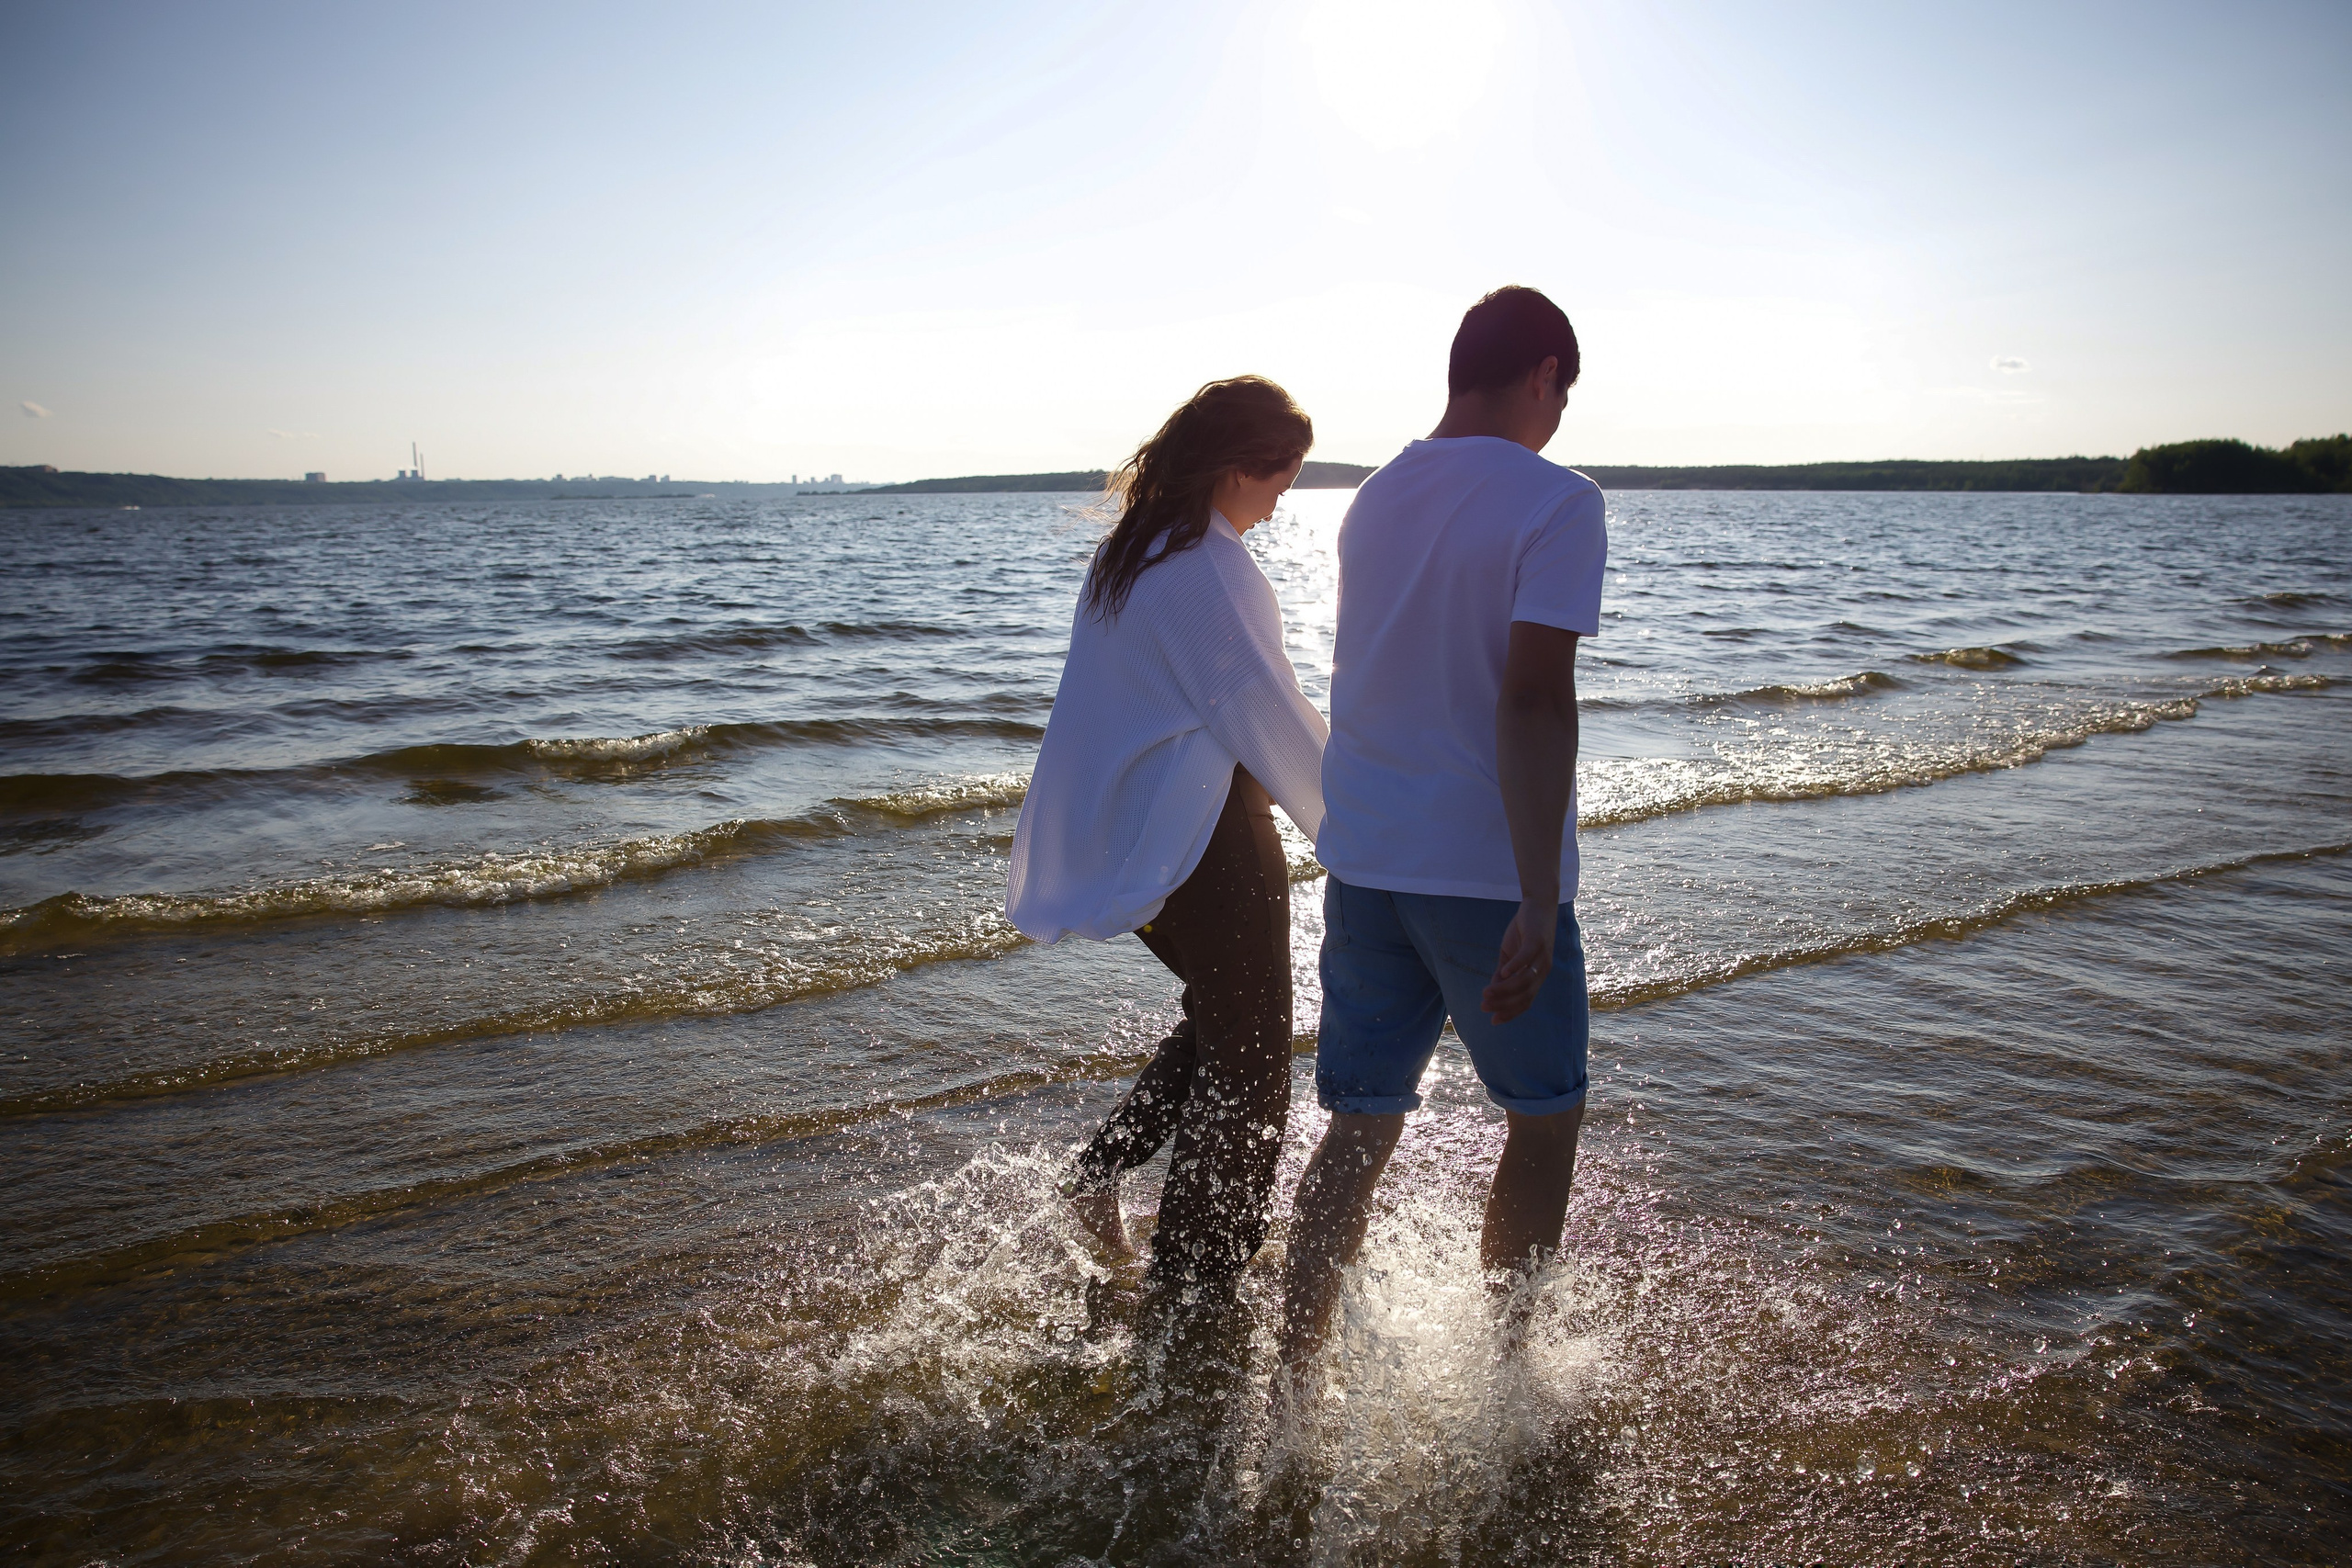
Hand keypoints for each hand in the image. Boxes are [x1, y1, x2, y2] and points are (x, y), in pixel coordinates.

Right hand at [1480, 898, 1555, 1024]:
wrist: (1538, 905)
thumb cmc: (1524, 931)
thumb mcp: (1510, 954)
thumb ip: (1503, 972)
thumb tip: (1492, 989)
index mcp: (1537, 975)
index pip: (1526, 1001)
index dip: (1511, 1012)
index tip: (1493, 1021)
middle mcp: (1543, 969)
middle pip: (1525, 994)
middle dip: (1504, 1003)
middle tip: (1484, 1006)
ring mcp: (1542, 956)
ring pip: (1524, 979)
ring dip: (1505, 988)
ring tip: (1486, 992)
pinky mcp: (1537, 941)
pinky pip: (1526, 958)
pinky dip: (1515, 967)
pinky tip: (1502, 973)